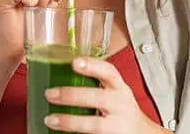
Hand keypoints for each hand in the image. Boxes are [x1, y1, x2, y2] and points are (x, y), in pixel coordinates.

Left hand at [43, 57, 169, 133]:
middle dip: (72, 95)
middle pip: (97, 98)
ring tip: (50, 119)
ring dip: (69, 121)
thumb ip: (95, 84)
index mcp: (119, 88)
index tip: (75, 62)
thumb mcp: (114, 92)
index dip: (92, 66)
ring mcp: (116, 124)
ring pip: (93, 124)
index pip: (109, 72)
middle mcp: (119, 105)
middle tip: (50, 93)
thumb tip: (59, 74)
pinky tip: (60, 133)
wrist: (140, 133)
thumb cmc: (120, 108)